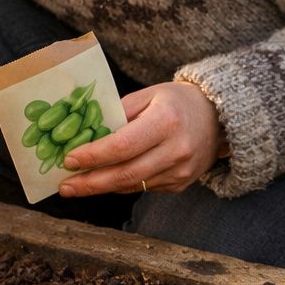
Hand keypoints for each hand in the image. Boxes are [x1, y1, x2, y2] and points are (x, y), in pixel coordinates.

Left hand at [59, 81, 226, 196]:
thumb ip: (118, 113)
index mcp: (166, 122)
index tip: (69, 160)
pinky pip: (143, 188)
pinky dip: (121, 185)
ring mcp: (181, 171)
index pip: (123, 146)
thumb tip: (84, 132)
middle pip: (125, 174)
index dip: (93, 156)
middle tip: (65, 186)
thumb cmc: (177, 102)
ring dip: (101, 187)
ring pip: (132, 185)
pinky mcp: (180, 184)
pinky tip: (104, 181)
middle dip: (90, 183)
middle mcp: (177, 150)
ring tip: (76, 186)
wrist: (220, 118)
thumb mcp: (148, 95)